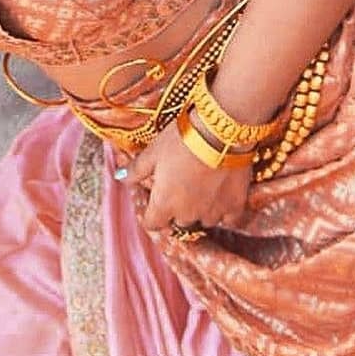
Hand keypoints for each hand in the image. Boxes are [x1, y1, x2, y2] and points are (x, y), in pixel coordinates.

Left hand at [122, 118, 251, 233]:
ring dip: (200, 209)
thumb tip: (119, 178)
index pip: (152, 223)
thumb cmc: (181, 140)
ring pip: (203, 220)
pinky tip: (221, 195)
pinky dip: (224, 211)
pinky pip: (229, 219)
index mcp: (164, 203)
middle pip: (178, 221)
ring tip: (201, 186)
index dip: (151, 214)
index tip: (154, 201)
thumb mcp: (153, 152)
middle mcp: (188, 214)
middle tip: (179, 185)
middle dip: (176, 209)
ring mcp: (213, 212)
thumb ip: (135, 170)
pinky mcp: (235, 205)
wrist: (220, 132)